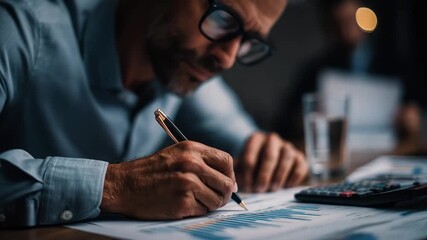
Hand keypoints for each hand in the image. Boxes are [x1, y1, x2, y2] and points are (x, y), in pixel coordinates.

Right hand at [100, 141, 236, 218]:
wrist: (124, 185)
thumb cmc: (151, 171)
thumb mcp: (177, 154)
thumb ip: (202, 161)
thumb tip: (229, 180)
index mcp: (192, 149)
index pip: (226, 161)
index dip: (229, 174)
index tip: (226, 182)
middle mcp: (191, 164)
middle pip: (226, 182)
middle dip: (224, 194)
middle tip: (216, 198)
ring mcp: (187, 183)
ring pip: (216, 199)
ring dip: (209, 204)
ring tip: (194, 200)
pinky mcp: (182, 202)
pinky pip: (202, 211)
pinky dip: (196, 210)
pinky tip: (182, 204)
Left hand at [235, 132, 307, 192]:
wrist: (265, 160)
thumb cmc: (251, 165)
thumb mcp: (241, 166)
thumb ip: (237, 174)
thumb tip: (235, 187)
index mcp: (255, 138)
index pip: (250, 156)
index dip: (248, 175)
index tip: (247, 187)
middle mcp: (272, 139)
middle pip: (270, 156)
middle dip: (264, 175)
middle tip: (260, 189)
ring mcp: (287, 146)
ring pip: (286, 159)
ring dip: (279, 176)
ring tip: (272, 189)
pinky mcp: (299, 156)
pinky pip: (300, 166)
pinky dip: (293, 177)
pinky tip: (286, 186)